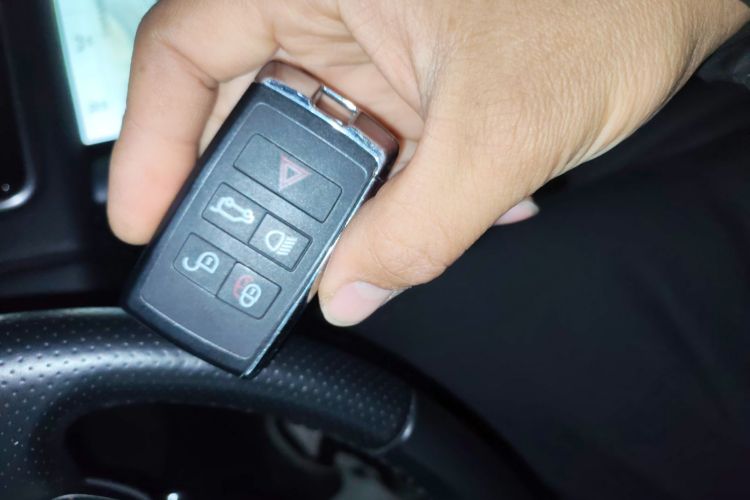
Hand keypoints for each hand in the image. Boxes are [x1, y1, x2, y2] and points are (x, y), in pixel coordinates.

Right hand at [108, 0, 749, 325]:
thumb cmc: (610, 5)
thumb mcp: (500, 133)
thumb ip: (417, 230)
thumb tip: (350, 290)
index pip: (189, 50)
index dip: (155, 141)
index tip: (145, 218)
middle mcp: (333, 0)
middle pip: (245, 104)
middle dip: (254, 192)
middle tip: (249, 261)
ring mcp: (372, 39)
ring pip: (313, 137)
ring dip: (343, 204)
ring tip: (366, 249)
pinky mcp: (409, 72)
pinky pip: (372, 144)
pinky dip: (395, 190)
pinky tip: (441, 209)